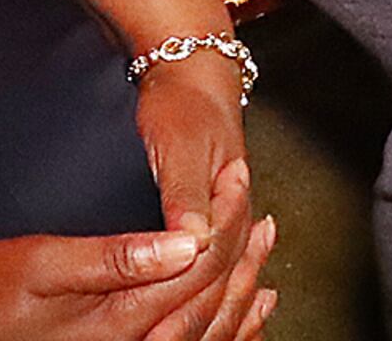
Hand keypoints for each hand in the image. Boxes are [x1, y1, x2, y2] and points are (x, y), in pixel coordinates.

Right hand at [0, 211, 273, 340]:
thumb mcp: (44, 263)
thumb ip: (118, 257)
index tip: (240, 178)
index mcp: (119, 319)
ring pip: (201, 337)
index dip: (224, 223)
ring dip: (237, 305)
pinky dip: (213, 336)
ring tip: (265, 275)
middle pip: (208, 307)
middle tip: (268, 223)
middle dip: (243, 265)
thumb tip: (186, 241)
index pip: (195, 270)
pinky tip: (227, 325)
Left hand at [129, 74, 271, 340]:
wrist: (196, 77)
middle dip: (198, 321)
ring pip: (224, 287)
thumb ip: (185, 194)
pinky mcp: (211, 226)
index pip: (211, 269)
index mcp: (228, 207)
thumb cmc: (185, 105)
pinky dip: (214, 304)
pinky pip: (219, 276)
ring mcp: (226, 225)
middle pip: (222, 286)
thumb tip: (193, 239)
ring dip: (210, 318)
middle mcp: (233, 222)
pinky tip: (201, 322)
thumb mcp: (179, 145)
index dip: (187, 304)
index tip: (158, 333)